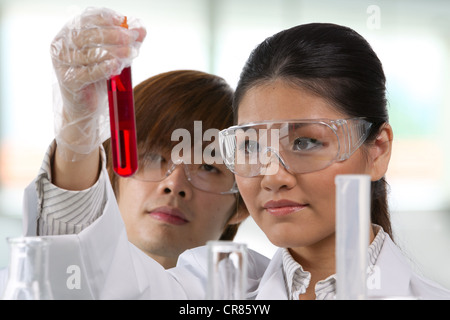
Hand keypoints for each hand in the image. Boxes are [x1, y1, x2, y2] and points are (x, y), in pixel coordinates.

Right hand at [51, 7, 145, 160]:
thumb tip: (141, 27)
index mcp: (69, 34)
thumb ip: (126, 41)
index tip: (124, 21)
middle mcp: (61, 46)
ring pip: (90, 53)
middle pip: (88, 34)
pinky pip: (89, 72)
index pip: (86, 19)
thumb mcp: (114, 56)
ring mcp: (62, 64)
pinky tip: (118, 66)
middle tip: (133, 38)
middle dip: (114, 34)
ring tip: (131, 54)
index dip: (106, 17)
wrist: (86, 107)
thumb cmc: (98, 78)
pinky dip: (105, 67)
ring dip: (114, 52)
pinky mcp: (68, 81)